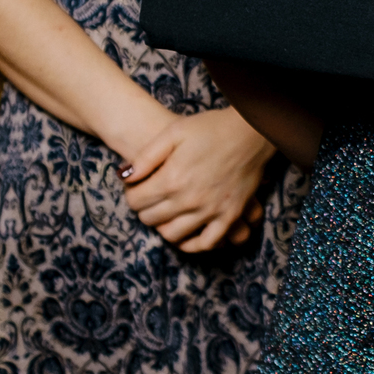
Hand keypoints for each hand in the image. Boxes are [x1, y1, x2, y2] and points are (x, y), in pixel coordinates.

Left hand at [121, 107, 274, 252]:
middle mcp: (189, 200)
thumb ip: (146, 157)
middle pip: (151, 219)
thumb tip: (124, 177)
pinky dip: (192, 244)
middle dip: (144, 209)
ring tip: (165, 214)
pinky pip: (206, 243)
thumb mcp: (173, 133)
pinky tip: (186, 235)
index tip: (136, 187)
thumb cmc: (210, 129)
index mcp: (172, 178)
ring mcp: (211, 211)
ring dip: (163, 226)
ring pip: (173, 234)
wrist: (250, 131)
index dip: (131, 194)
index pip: (136, 201)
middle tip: (149, 198)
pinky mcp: (229, 216)